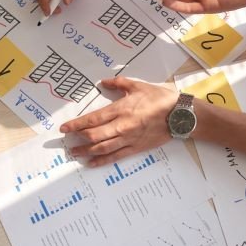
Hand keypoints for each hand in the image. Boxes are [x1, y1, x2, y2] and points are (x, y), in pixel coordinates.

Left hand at [60, 77, 177, 166]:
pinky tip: (92, 163)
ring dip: (86, 151)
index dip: (77, 124)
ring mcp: (129, 139)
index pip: (94, 119)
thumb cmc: (160, 99)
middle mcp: (122, 126)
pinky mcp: (136, 148)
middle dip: (78, 139)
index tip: (65, 128)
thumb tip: (102, 82)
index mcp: (121, 109)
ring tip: (75, 153)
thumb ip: (118, 84)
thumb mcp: (138, 85)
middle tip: (67, 141)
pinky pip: (116, 156)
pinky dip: (102, 160)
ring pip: (103, 148)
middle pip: (95, 135)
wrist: (179, 115)